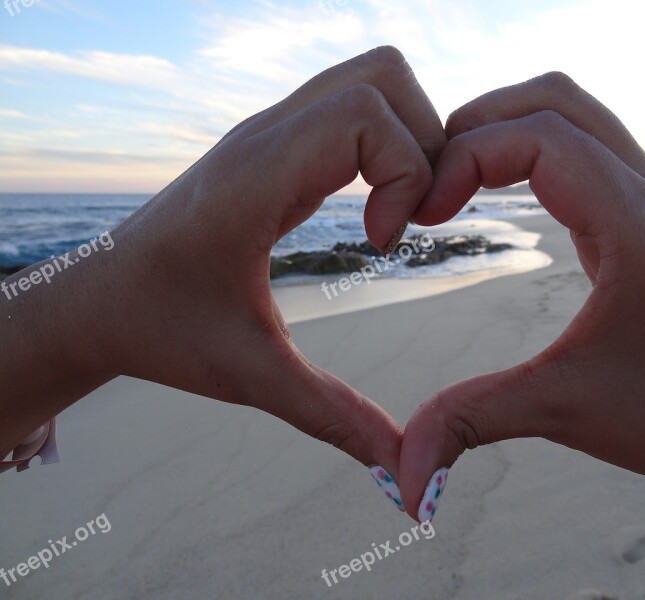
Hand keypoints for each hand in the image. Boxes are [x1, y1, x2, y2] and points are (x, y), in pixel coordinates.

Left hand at [0, 47, 445, 484]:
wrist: (98, 299)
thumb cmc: (161, 330)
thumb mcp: (252, 377)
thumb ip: (333, 417)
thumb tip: (402, 467)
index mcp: (258, 178)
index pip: (365, 113)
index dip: (406, 173)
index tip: (384, 243)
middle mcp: (265, 136)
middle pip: (381, 76)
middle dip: (425, 142)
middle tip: (412, 217)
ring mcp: (269, 132)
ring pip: (370, 79)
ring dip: (408, 135)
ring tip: (399, 209)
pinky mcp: (274, 144)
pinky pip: (349, 107)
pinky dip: (384, 145)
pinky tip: (371, 210)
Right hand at [399, 73, 644, 588]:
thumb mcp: (558, 411)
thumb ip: (470, 424)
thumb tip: (401, 480)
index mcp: (641, 230)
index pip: (543, 138)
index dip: (467, 157)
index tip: (423, 211)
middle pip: (556, 100)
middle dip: (478, 124)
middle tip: (427, 179)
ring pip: (572, 111)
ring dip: (504, 127)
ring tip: (451, 178)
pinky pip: (583, 141)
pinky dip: (528, 145)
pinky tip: (493, 187)